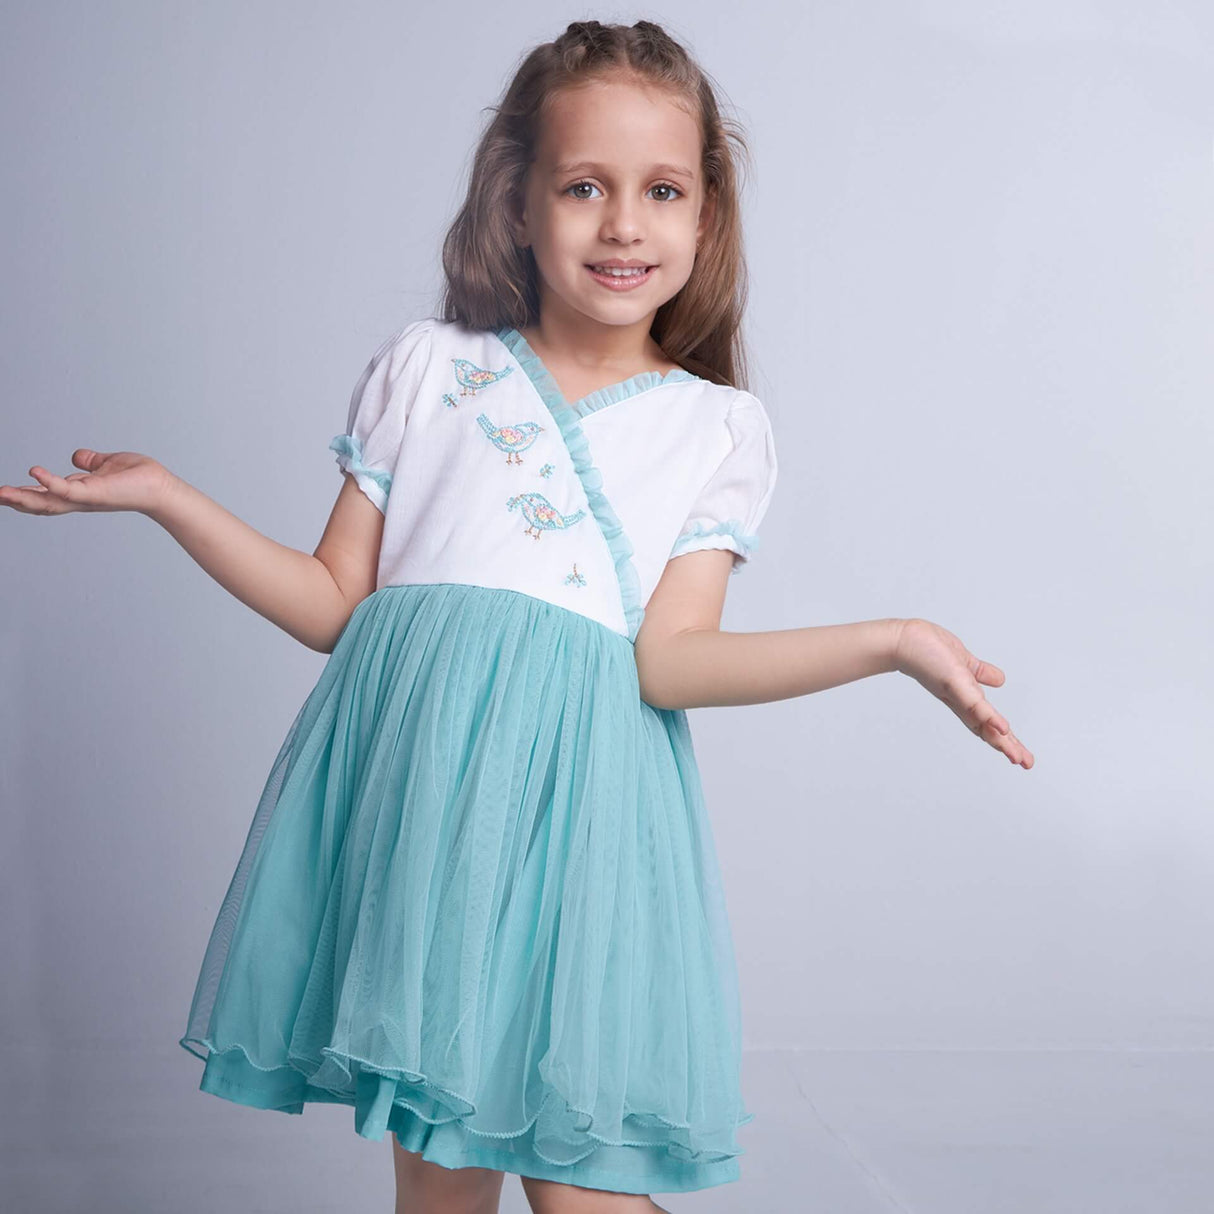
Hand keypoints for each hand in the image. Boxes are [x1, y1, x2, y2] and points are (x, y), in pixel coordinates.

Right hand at [0, 449, 176, 516]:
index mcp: (80, 491)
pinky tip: (34, 472)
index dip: (26, 493)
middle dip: (16, 500)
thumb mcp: (108, 464)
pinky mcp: (95, 493)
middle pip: (41, 503)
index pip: (47, 494)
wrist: (162, 487)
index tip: (5, 491)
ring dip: (24, 498)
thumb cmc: (140, 478)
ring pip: (48, 502)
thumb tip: (76, 457)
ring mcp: (86, 497)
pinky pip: (68, 489)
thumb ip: (90, 462)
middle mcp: (79, 498)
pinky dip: (50, 482)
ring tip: (1, 493)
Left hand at [892, 617, 1033, 767]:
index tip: (1020, 754)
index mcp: (965, 697)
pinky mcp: (954, 683)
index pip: (988, 723)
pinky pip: (974, 703)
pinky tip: (1004, 728)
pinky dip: (990, 717)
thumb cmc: (928, 649)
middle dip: (1008, 747)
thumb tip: (1001, 681)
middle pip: (988, 730)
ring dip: (1003, 740)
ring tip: (1018, 757)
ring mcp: (957, 693)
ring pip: (983, 722)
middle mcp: (961, 701)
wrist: (903, 641)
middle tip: (1027, 764)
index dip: (1004, 738)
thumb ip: (981, 672)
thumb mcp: (964, 663)